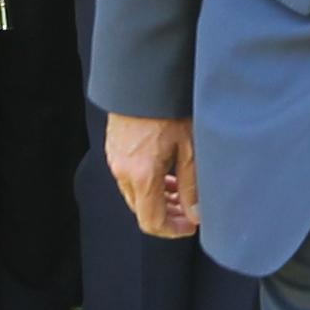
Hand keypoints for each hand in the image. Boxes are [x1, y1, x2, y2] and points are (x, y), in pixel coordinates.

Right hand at [105, 113, 200, 237]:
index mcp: (141, 175)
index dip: (173, 230)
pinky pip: (129, 178)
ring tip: (181, 189)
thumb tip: (195, 214)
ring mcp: (115, 160)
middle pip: (142, 210)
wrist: (142, 78)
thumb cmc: (170, 108)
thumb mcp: (190, 148)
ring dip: (158, 198)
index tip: (191, 225)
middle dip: (167, 215)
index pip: (151, 222)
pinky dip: (147, 183)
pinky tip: (166, 171)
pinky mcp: (114, 150)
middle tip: (191, 208)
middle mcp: (123, 171)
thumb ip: (192, 185)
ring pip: (135, 194)